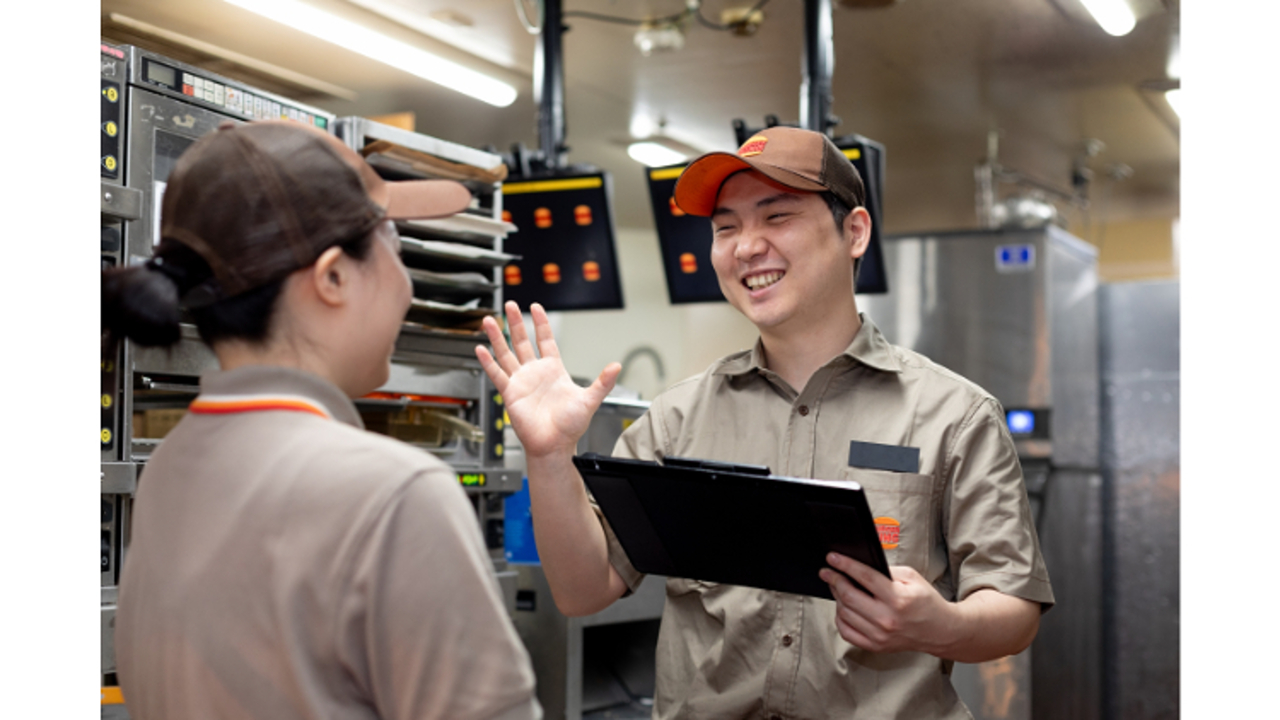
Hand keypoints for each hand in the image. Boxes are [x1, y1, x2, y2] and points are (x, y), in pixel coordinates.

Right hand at [476, 302, 620, 459]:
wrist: (555, 445)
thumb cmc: (571, 426)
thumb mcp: (590, 399)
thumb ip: (603, 382)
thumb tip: (616, 366)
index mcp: (554, 370)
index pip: (545, 340)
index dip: (541, 323)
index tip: (535, 307)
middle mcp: (536, 373)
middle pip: (523, 341)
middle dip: (516, 323)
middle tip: (510, 305)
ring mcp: (522, 382)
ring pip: (506, 353)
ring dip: (498, 337)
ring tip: (490, 320)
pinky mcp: (510, 393)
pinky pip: (497, 374)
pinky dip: (488, 361)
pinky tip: (480, 348)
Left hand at [818, 553, 957, 655]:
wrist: (940, 631)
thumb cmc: (926, 602)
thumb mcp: (912, 578)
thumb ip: (886, 571)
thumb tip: (859, 568)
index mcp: (898, 599)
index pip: (864, 577)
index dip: (845, 565)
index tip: (832, 558)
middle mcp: (887, 619)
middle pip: (849, 596)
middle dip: (834, 580)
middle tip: (827, 571)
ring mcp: (879, 635)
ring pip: (844, 613)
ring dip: (836, 597)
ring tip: (837, 587)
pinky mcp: (875, 646)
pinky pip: (846, 632)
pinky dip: (840, 618)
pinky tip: (843, 608)